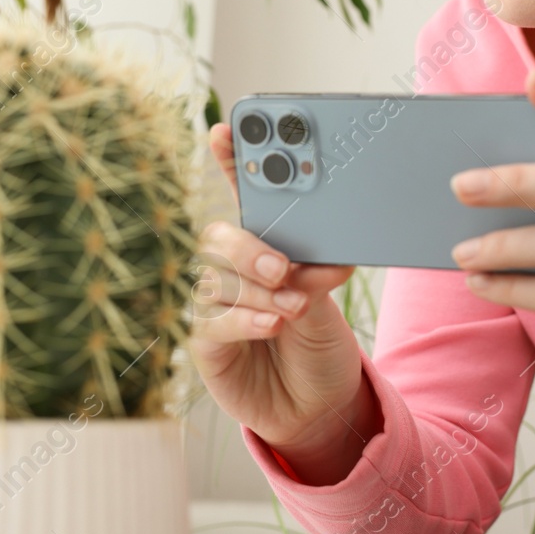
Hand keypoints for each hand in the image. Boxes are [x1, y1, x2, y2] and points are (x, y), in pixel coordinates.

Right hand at [185, 122, 371, 473]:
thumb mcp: (327, 299)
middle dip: (249, 245)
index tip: (225, 130)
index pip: (243, 194)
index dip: (231, 160)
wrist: (319, 403)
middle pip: (220, 236)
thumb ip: (316, 271)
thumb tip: (323, 255)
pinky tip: (274, 323)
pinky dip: (247, 319)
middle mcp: (234, 269)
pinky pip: (216, 321)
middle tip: (283, 264)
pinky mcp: (207, 343)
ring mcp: (216, 304)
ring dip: (259, 291)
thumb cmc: (321, 341)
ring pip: (219, 280)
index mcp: (266, 243)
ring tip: (294, 304)